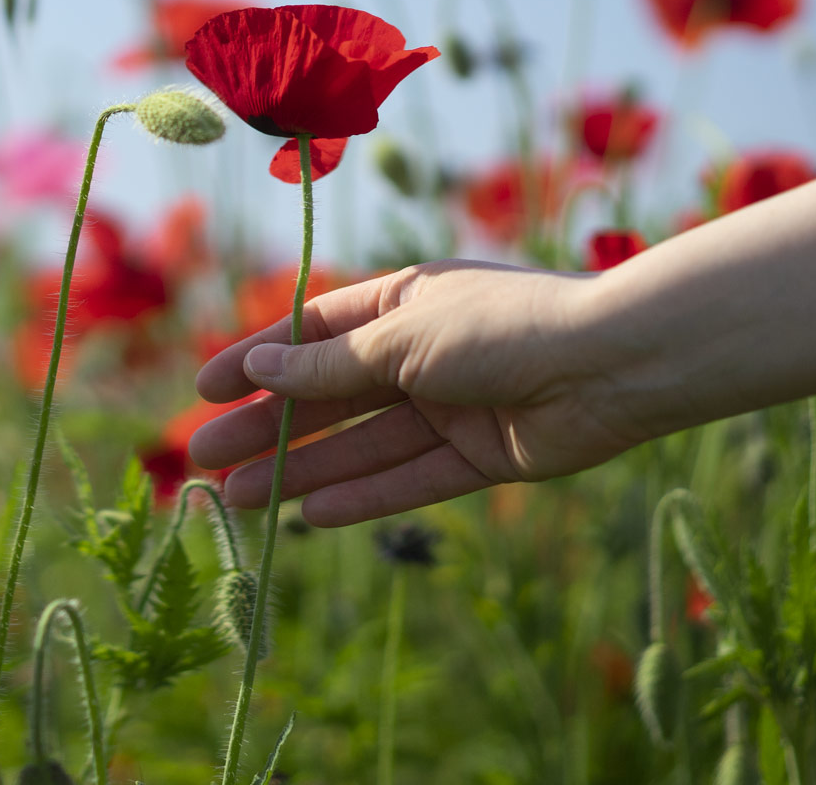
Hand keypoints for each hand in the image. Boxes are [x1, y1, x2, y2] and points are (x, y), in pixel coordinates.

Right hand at [188, 260, 647, 525]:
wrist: (611, 363)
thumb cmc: (503, 325)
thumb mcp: (402, 338)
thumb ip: (330, 366)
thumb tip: (259, 370)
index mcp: (403, 302)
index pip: (312, 332)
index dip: (258, 360)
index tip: (205, 390)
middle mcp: (423, 353)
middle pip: (329, 395)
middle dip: (267, 426)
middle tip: (204, 459)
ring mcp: (452, 406)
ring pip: (362, 444)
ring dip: (300, 469)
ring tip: (240, 499)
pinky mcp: (483, 456)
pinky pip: (410, 479)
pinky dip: (363, 496)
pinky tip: (313, 514)